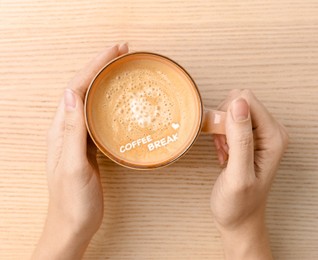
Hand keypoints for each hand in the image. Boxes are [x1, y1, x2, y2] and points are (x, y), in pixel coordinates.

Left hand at [32, 44, 128, 259]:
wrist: (74, 224)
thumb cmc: (72, 200)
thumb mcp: (71, 166)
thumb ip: (71, 131)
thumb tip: (71, 93)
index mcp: (62, 130)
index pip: (77, 88)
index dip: (94, 66)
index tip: (114, 51)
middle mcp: (68, 129)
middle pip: (84, 88)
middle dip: (101, 67)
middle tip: (122, 53)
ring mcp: (80, 137)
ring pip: (92, 100)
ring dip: (105, 81)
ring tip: (122, 69)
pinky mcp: (91, 146)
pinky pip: (99, 117)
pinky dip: (109, 103)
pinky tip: (119, 102)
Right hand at [211, 90, 288, 259]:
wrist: (239, 217)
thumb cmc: (238, 203)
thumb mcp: (237, 174)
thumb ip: (240, 138)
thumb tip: (239, 103)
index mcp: (274, 137)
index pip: (246, 100)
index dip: (227, 115)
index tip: (222, 139)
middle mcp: (272, 131)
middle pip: (239, 102)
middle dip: (223, 121)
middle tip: (224, 147)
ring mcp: (262, 134)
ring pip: (232, 110)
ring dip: (221, 129)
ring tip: (224, 152)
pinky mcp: (251, 137)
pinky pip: (230, 120)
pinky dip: (221, 134)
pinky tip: (224, 152)